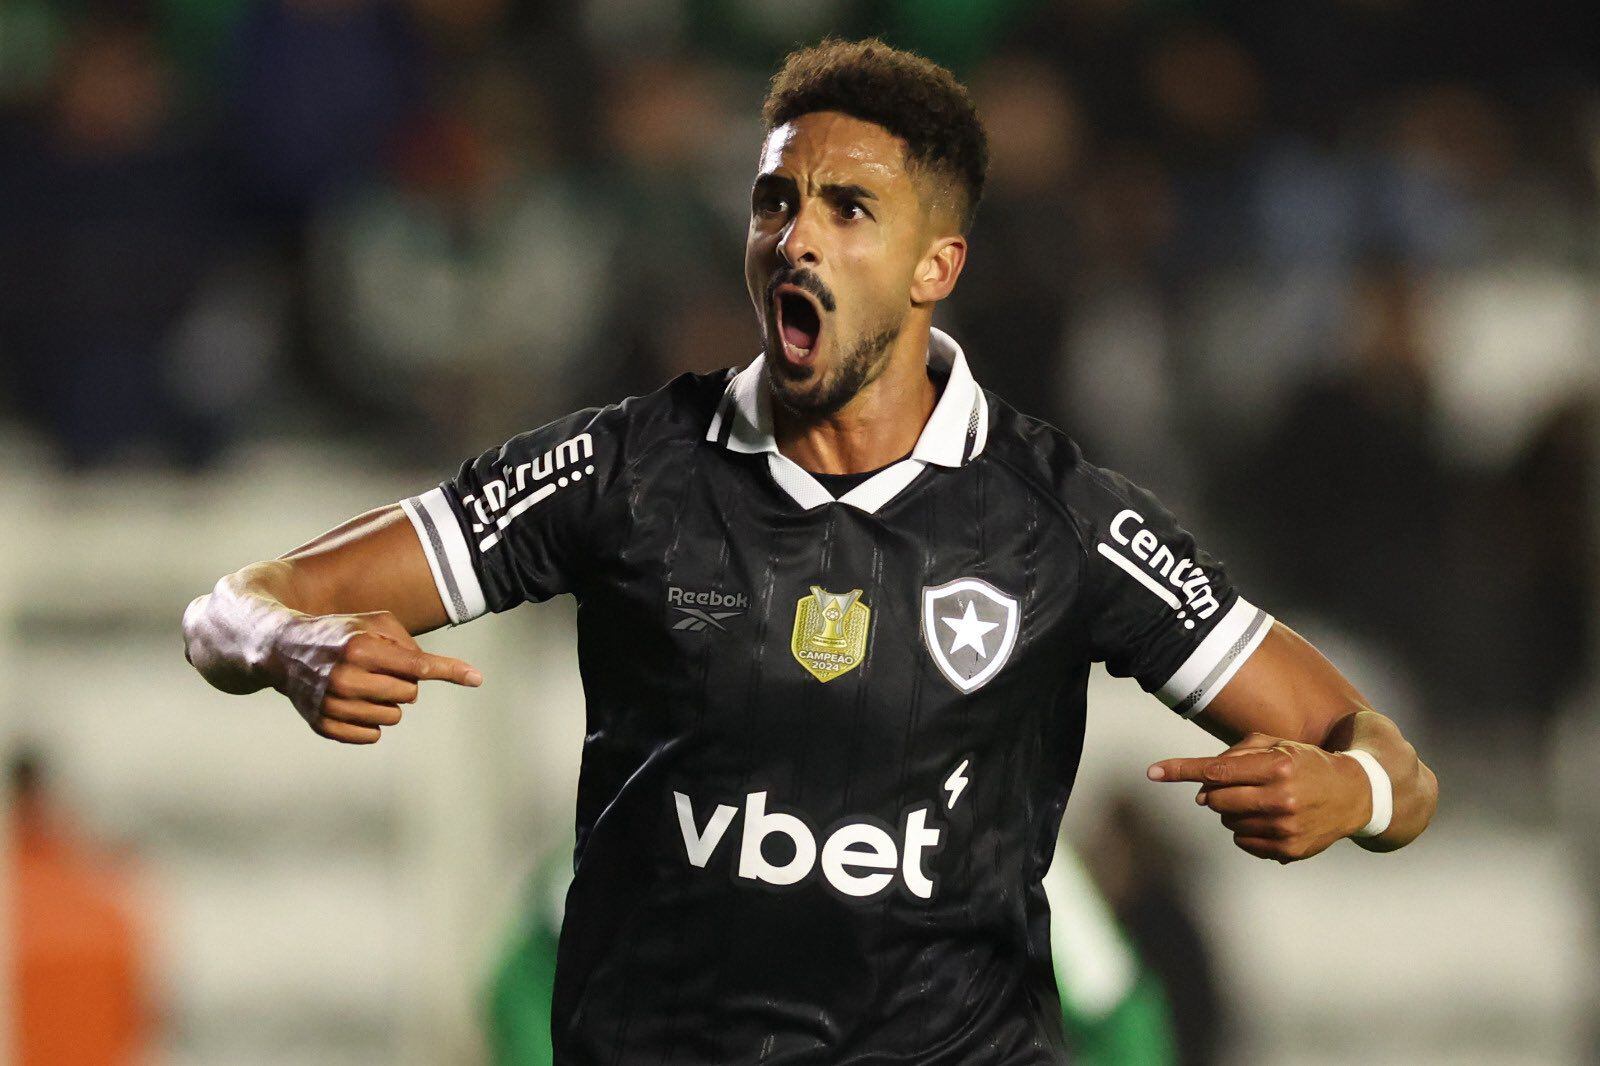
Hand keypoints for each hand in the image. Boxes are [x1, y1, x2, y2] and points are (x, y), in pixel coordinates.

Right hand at [274, 610, 481, 744]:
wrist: (282, 649)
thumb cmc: (339, 633)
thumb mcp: (372, 621)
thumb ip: (406, 642)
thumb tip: (430, 670)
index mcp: (360, 648)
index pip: (417, 666)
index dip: (449, 670)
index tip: (477, 678)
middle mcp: (345, 677)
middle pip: (409, 695)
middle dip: (403, 683)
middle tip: (380, 671)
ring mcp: (332, 704)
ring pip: (391, 718)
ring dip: (387, 704)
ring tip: (364, 686)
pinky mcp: (322, 725)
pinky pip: (371, 736)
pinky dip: (370, 723)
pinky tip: (353, 704)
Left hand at [1146, 733, 1370, 862]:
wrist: (1355, 794)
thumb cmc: (1306, 763)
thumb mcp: (1277, 744)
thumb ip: (1236, 756)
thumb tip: (1201, 789)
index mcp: (1278, 766)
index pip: (1216, 770)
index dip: (1181, 770)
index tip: (1153, 771)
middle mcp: (1282, 798)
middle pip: (1216, 800)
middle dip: (1215, 793)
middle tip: (1233, 787)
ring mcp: (1286, 828)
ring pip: (1228, 822)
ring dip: (1233, 811)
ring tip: (1262, 802)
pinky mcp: (1289, 850)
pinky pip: (1243, 842)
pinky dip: (1247, 830)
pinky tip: (1271, 820)